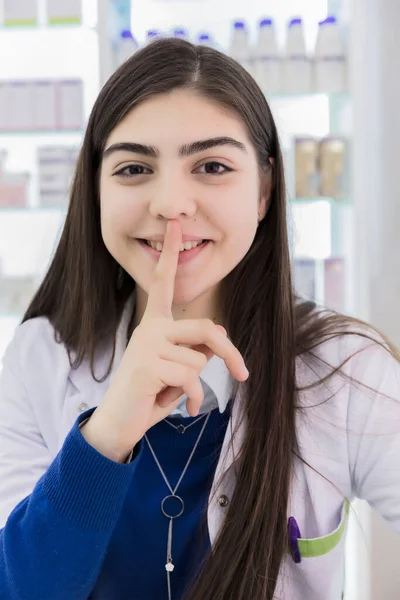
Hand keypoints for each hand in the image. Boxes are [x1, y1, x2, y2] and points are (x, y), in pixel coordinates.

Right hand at [81, 220, 248, 461]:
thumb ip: (196, 346)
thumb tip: (220, 331)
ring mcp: (147, 345)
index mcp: (155, 323)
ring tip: (174, 393)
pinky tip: (178, 406)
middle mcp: (150, 328)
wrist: (120, 422)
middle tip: (243, 375)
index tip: (176, 226)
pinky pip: (190, 377)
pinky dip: (191, 398)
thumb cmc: (151, 392)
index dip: (171, 254)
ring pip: (199, 359)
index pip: (163, 283)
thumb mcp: (178, 367)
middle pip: (207, 328)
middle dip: (230, 353)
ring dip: (196, 385)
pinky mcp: (147, 366)